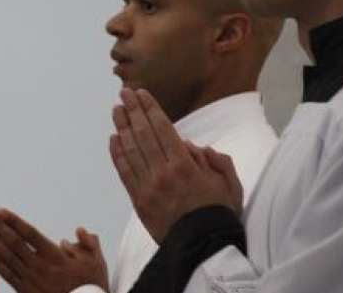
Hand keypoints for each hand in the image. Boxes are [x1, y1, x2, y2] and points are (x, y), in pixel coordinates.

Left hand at [0, 209, 107, 292]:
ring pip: (5, 257)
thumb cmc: (90, 287)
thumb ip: (88, 244)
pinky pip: (5, 273)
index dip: (14, 221)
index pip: (30, 234)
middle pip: (12, 243)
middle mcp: (39, 268)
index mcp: (55, 258)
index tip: (1, 211)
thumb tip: (78, 230)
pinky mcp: (24, 291)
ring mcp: (30, 281)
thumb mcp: (96, 263)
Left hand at [109, 88, 241, 242]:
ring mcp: (147, 187)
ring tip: (116, 110)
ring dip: (121, 127)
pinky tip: (113, 139)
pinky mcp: (138, 201)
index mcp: (185, 166)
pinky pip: (124, 173)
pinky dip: (116, 154)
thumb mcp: (230, 185)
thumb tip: (192, 146)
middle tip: (124, 94)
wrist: (203, 248)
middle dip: (132, 111)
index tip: (141, 93)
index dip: (150, 108)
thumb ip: (216, 160)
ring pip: (130, 150)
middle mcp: (162, 173)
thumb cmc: (219, 214)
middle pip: (142, 135)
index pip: (162, 128)